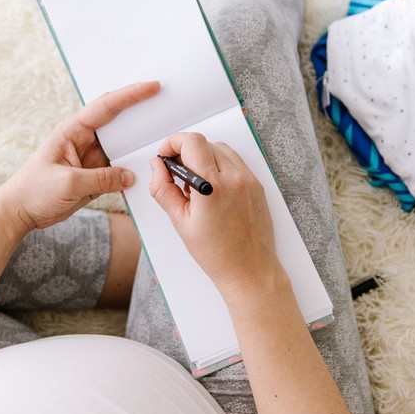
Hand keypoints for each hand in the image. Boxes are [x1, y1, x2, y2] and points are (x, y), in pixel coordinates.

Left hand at [0, 81, 159, 231]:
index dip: (130, 95)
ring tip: (161, 137)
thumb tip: (129, 176)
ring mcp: (90, 158)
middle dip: (140, 113)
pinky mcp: (94, 175)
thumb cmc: (34, 190)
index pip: (106, 107)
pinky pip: (118, 169)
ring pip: (121, 146)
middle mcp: (83, 140)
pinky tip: (146, 169)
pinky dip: (131, 169)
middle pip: (117, 122)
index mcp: (72, 131)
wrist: (20, 211)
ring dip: (138, 144)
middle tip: (166, 106)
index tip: (152, 87)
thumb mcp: (68, 183)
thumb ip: (101, 179)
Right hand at [149, 132, 282, 294]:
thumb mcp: (180, 222)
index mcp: (211, 187)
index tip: (166, 155)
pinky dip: (220, 166)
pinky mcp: (257, 185)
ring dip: (203, 157)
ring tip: (196, 185)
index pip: (191, 142)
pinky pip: (235, 162)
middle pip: (204, 143)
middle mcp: (233, 179)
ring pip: (220, 149)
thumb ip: (163, 189)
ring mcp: (249, 180)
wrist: (250, 270)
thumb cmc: (217, 254)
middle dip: (185, 153)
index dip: (173, 143)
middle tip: (176, 174)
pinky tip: (213, 188)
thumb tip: (157, 166)